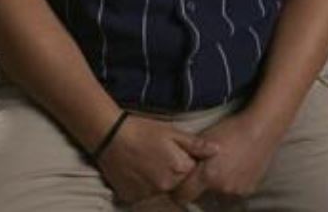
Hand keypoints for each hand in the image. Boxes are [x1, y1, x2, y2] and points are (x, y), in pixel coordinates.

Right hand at [97, 114, 219, 204]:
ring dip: (160, 182)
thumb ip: (196, 145)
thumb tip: (217, 151)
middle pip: (179, 185)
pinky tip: (139, 172)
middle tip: (160, 157)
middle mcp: (166, 186)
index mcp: (179, 169)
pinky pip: (145, 196)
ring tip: (149, 164)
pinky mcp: (132, 197)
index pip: (194, 173)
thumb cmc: (143, 130)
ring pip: (163, 192)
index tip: (178, 153)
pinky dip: (145, 188)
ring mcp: (148, 194)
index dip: (188, 163)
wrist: (110, 136)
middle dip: (175, 174)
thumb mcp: (172, 132)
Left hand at [170, 112, 279, 204]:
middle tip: (205, 170)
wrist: (262, 128)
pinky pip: (234, 191)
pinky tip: (236, 167)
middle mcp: (221, 188)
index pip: (183, 195)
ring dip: (217, 185)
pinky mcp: (249, 189)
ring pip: (218, 194)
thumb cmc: (232, 129)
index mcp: (207, 175)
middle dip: (200, 186)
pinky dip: (232, 183)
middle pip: (201, 195)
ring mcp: (237, 190)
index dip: (179, 191)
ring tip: (224, 167)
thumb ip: (191, 156)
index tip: (180, 185)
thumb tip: (179, 166)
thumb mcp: (205, 138)